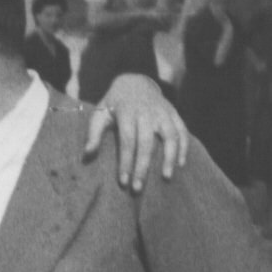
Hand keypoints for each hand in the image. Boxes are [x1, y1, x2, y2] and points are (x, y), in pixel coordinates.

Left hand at [86, 73, 190, 190]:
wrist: (135, 82)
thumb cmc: (113, 105)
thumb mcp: (99, 114)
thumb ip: (93, 134)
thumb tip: (87, 155)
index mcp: (127, 112)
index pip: (127, 141)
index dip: (126, 162)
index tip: (123, 182)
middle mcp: (147, 112)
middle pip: (147, 142)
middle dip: (143, 167)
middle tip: (138, 189)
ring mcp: (163, 112)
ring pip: (170, 136)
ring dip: (169, 157)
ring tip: (166, 178)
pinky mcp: (174, 114)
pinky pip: (183, 130)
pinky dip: (184, 147)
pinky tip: (181, 164)